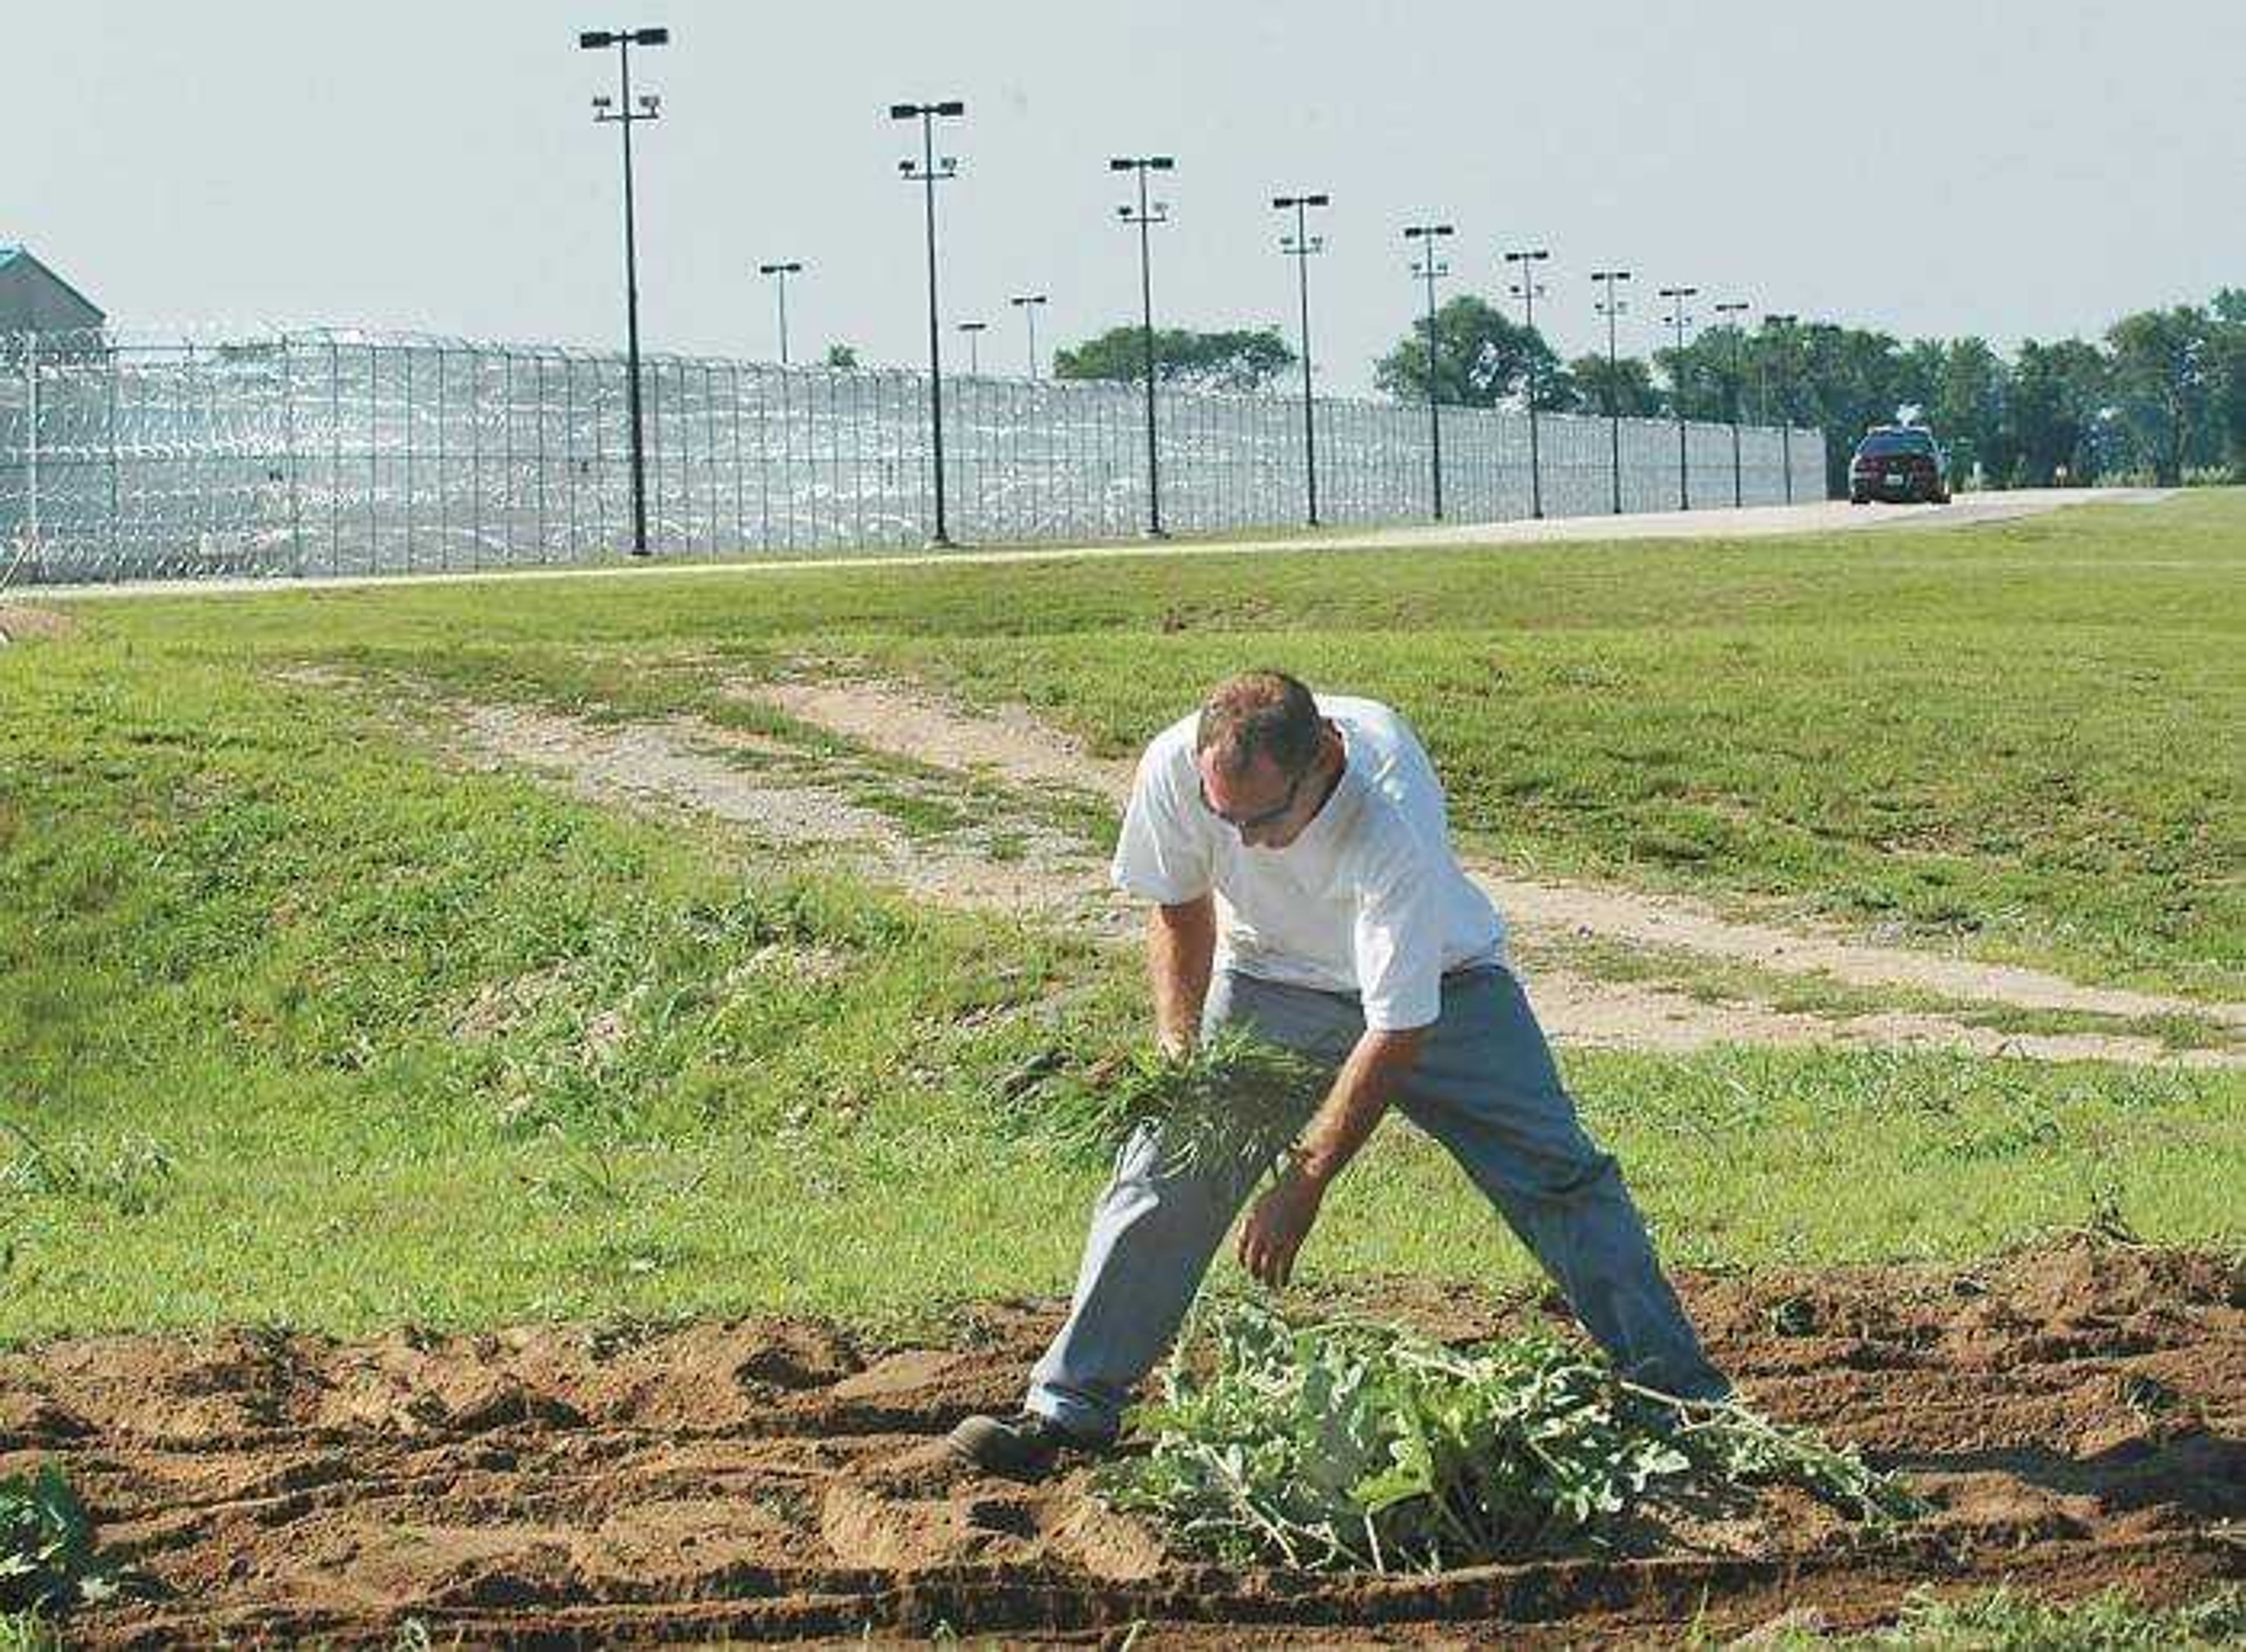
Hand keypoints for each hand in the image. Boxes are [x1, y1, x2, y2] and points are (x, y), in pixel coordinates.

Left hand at [1237, 1164, 1325, 1288]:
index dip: (1243, 1260)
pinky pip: (1284, 1266)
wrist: (1300, 1186)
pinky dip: (1283, 1277)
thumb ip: (1255, 1220)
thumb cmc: (1283, 1192)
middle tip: (1258, 1278)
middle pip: (1253, 1261)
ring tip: (1270, 1285)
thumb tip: (1252, 1232)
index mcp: (1250, 1222)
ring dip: (1268, 1279)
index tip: (1245, 1266)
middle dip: (1254, 1272)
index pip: (1241, 1247)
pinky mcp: (1292, 1243)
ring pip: (1267, 1267)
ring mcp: (1275, 1239)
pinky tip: (1283, 1283)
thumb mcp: (1262, 1204)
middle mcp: (1259, 1233)